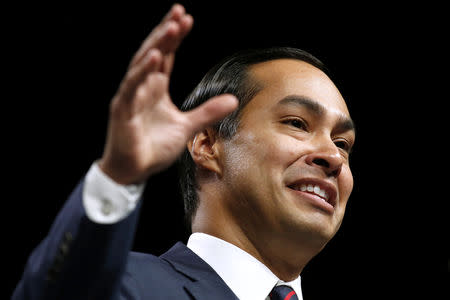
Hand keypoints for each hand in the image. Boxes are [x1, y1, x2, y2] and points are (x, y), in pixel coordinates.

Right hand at [99, 4, 237, 184]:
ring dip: (157, 44)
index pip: (166, 56)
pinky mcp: (123, 110)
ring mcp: (131, 96)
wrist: (134, 171)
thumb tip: (234, 100)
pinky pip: (132, 87)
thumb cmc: (154, 148)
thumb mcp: (187, 127)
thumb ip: (207, 112)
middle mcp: (142, 87)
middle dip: (166, 32)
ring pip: (142, 64)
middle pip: (154, 52)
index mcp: (155, 88)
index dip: (175, 37)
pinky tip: (155, 57)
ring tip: (171, 26)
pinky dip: (143, 72)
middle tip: (179, 12)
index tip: (187, 19)